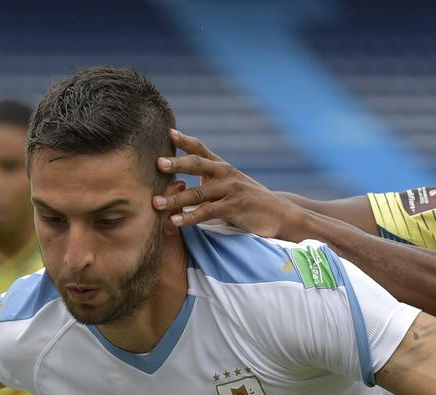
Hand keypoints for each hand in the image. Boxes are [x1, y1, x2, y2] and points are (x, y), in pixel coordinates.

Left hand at [153, 129, 301, 238]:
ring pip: (197, 193)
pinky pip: (206, 212)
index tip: (168, 132)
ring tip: (155, 203)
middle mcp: (225, 174)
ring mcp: (230, 190)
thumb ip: (208, 185)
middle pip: (196, 165)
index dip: (184, 140)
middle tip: (156, 163)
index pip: (201, 149)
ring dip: (175, 198)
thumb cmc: (250, 203)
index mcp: (222, 167)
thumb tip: (179, 190)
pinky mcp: (233, 208)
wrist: (280, 214)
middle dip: (176, 163)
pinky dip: (189, 218)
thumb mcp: (230, 187)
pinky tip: (174, 222)